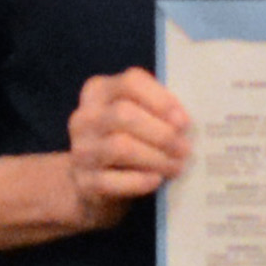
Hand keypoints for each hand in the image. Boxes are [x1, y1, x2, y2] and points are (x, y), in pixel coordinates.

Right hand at [59, 69, 190, 217]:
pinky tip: (156, 180)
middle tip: (185, 149)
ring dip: (156, 158)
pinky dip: (139, 180)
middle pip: (124, 115)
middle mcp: (84, 117)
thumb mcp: (138, 117)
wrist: (96, 182)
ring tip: (177, 166)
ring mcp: (81, 149)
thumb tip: (182, 121)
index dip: (161, 100)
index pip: (131, 82)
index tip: (183, 121)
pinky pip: (112, 180)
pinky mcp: (83, 181)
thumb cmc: (127, 141)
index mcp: (99, 91)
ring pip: (120, 147)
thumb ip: (157, 111)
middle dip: (162, 133)